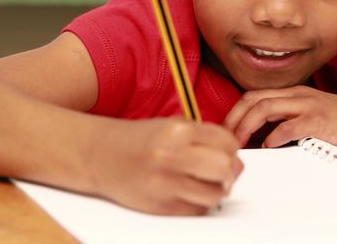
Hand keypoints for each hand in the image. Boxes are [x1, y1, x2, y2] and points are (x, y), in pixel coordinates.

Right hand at [90, 118, 242, 214]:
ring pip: (215, 194)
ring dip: (216, 190)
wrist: (100, 156)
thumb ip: (206, 138)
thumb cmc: (139, 140)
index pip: (227, 142)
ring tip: (203, 182)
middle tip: (221, 171)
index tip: (224, 152)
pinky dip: (199, 203)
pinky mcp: (161, 206)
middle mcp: (172, 155)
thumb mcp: (173, 126)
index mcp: (178, 130)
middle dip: (229, 171)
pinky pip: (197, 210)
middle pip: (224, 168)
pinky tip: (187, 191)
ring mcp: (165, 183)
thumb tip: (237, 164)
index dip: (231, 149)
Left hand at [224, 86, 336, 149]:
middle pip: (254, 99)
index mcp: (294, 94)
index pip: (255, 96)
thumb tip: (264, 138)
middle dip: (234, 117)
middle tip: (225, 138)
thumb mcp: (313, 116)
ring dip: (247, 125)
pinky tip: (269, 146)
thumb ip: (289, 121)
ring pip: (266, 107)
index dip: (235, 112)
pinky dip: (274, 136)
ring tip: (239, 142)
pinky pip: (290, 125)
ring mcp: (308, 106)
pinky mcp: (319, 120)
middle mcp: (298, 95)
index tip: (226, 130)